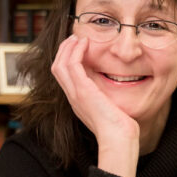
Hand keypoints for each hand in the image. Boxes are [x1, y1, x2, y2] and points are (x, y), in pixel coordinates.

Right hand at [51, 35, 139, 176]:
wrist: (118, 138)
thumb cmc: (119, 128)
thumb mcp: (110, 109)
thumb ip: (108, 98)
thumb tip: (117, 89)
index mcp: (78, 101)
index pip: (64, 77)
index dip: (67, 60)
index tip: (78, 48)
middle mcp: (73, 97)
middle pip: (57, 68)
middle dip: (64, 51)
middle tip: (75, 38)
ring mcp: (76, 93)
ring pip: (60, 64)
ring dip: (68, 48)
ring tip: (78, 37)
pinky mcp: (82, 90)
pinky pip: (71, 64)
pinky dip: (75, 51)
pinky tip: (84, 43)